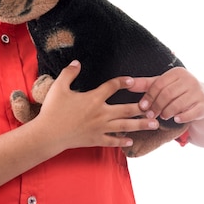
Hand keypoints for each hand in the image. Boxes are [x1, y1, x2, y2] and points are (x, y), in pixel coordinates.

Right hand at [35, 60, 159, 150]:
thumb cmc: (53, 110)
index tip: (132, 81)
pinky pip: (113, 141)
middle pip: (126, 109)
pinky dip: (122, 141)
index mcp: (93, 98)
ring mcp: (100, 128)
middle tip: (155, 106)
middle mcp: (101, 113)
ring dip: (141, 124)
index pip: (112, 87)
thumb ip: (69, 73)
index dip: (123, 82)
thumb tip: (77, 62)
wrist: (48, 134)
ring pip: (125, 126)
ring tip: (155, 124)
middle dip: (142, 107)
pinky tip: (131, 141)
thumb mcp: (59, 87)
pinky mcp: (96, 140)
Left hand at [127, 67, 203, 124]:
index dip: (149, 96)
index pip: (159, 84)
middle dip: (157, 106)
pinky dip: (181, 117)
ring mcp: (198, 92)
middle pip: (167, 94)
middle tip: (150, 115)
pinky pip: (191, 112)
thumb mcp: (162, 85)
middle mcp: (189, 79)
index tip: (142, 107)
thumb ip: (145, 84)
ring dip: (167, 112)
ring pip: (178, 104)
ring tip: (162, 116)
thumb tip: (127, 83)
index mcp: (177, 73)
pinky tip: (175, 119)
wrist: (203, 98)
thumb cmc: (177, 91)